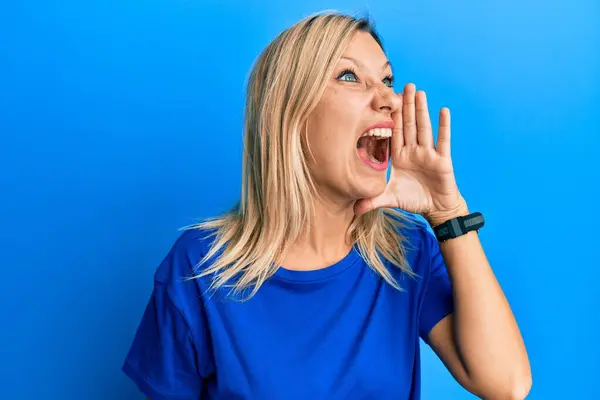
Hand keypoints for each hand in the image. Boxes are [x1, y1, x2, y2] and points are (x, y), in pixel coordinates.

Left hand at [354, 83, 468, 225]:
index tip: (385, 101)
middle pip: (408, 125)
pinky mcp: (442, 160)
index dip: (390, 118)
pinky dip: (443, 126)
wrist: (436, 209)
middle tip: (404, 86)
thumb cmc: (414, 200)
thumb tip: (354, 210)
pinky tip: (443, 111)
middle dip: (405, 106)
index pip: (393, 133)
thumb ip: (373, 201)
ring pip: (423, 128)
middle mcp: (413, 151)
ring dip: (421, 110)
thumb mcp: (390, 199)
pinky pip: (443, 140)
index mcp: (400, 157)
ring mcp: (428, 154)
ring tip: (419, 92)